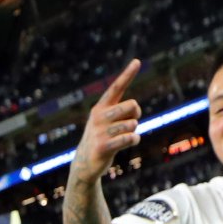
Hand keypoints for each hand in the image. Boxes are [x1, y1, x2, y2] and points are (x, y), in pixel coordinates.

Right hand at [68, 59, 141, 184]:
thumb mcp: (109, 122)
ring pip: (132, 124)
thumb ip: (123, 112)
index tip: (137, 61)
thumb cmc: (103, 138)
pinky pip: (129, 138)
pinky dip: (134, 139)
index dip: (128, 74)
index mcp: (101, 107)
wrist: (85, 163)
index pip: (116, 87)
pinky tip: (131, 141)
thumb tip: (135, 108)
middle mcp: (99, 116)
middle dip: (136, 114)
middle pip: (132, 105)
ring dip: (134, 130)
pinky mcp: (103, 146)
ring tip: (125, 135)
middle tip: (130, 122)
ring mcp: (100, 131)